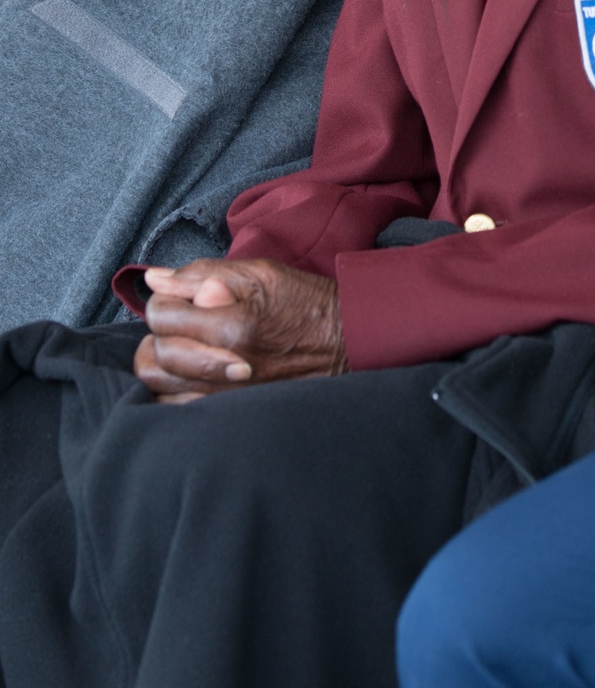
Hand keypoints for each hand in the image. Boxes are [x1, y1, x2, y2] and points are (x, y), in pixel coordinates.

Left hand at [133, 259, 346, 401]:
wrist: (348, 344)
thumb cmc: (306, 303)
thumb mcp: (260, 274)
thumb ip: (203, 274)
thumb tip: (156, 278)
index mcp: (232, 328)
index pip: (160, 315)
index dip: (165, 299)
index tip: (182, 296)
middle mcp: (224, 370)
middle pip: (152, 356)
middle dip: (159, 333)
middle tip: (182, 320)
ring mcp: (225, 398)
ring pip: (158, 388)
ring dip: (162, 362)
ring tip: (184, 345)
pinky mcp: (229, 415)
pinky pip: (176, 409)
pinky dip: (172, 388)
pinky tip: (190, 371)